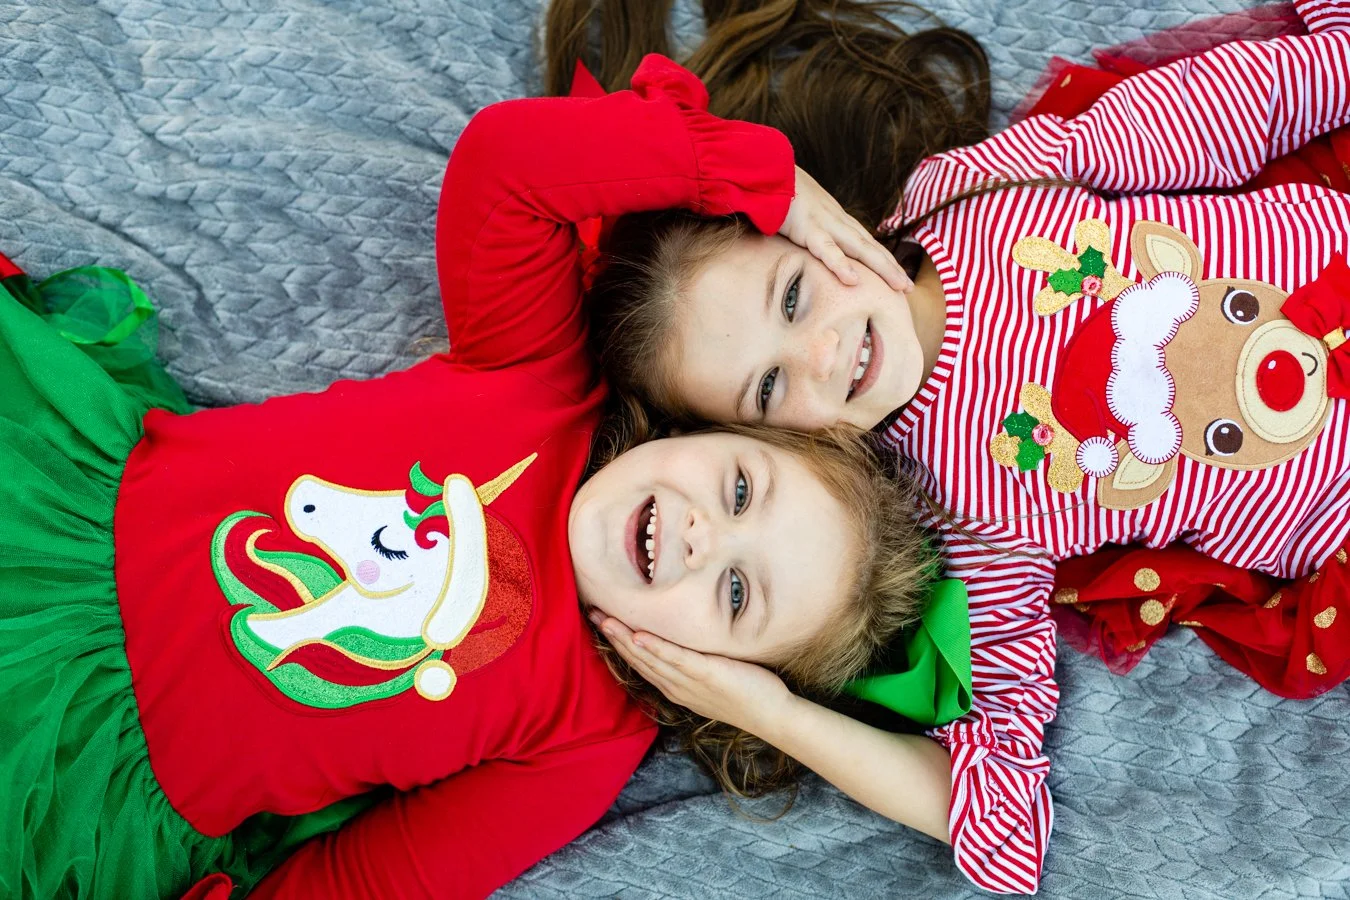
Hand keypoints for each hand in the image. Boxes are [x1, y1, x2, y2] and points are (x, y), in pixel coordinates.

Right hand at [590, 612, 793, 735]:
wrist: (770, 716)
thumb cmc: (744, 693)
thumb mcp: (710, 679)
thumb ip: (692, 664)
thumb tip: (682, 643)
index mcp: (675, 686)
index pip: (640, 662)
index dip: (619, 643)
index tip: (601, 622)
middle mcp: (675, 685)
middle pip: (637, 658)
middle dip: (613, 636)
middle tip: (592, 614)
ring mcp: (689, 682)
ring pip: (650, 658)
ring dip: (625, 639)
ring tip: (606, 620)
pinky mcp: (706, 675)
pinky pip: (677, 660)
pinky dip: (656, 648)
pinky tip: (640, 636)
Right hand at [779, 166, 908, 290]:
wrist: (769, 173)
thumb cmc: (783, 196)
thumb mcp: (802, 217)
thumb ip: (812, 233)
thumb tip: (815, 250)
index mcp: (837, 220)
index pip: (866, 243)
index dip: (883, 260)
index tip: (898, 277)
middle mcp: (838, 222)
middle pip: (870, 247)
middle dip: (891, 267)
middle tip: (909, 287)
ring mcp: (826, 224)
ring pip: (860, 249)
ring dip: (882, 267)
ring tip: (899, 285)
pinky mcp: (808, 229)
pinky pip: (827, 250)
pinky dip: (840, 265)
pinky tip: (853, 281)